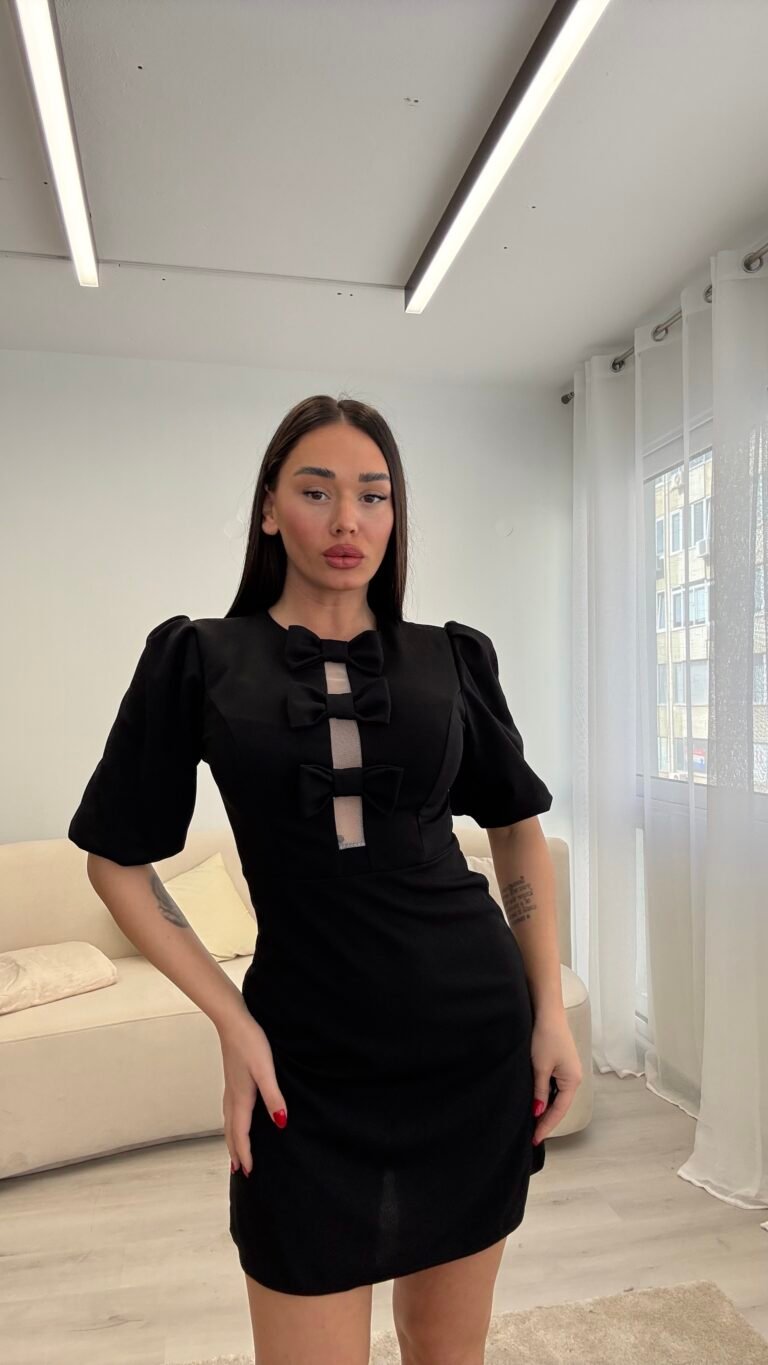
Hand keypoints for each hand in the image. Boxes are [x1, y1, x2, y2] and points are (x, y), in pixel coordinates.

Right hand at [218, 1012, 288, 1175]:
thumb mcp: (266, 1070)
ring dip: (232, 1139)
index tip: (248, 1172)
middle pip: (231, 1131)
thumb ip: (274, 1097)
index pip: (241, 1133)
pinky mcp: (232, 1079)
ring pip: (228, 1121)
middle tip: (239, 1171)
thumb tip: (280, 1123)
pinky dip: (232, 1123)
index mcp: (241, 1098)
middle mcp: (232, 1096)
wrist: (233, 1021)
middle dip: (235, 1151)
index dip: (245, 1153)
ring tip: (235, 1151)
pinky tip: (237, 1117)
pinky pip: (230, 1110)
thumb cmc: (250, 1043)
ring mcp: (230, 1088)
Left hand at [530, 1008, 582, 1145]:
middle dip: (545, 1119)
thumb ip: (539, 1091)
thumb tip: (537, 1112)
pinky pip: (553, 1085)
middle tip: (531, 1135)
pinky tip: (534, 1100)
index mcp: (573, 1080)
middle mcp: (574, 1077)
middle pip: (559, 1105)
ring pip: (556, 1096)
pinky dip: (544, 1095)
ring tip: (531, 1122)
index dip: (546, 1126)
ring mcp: (568, 1070)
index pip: (558, 1111)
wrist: (547, 1011)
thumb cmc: (545, 1037)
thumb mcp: (540, 1067)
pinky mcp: (561, 1063)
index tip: (534, 1139)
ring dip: (544, 1107)